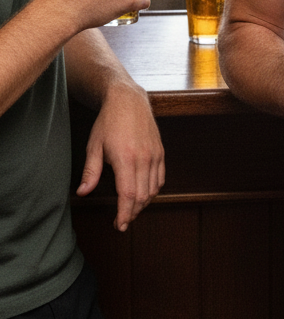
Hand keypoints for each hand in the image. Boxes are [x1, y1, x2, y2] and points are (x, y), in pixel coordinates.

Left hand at [76, 81, 164, 231]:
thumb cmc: (109, 121)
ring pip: (153, 189)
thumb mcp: (94, 145)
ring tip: (131, 209)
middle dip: (133, 212)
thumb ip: (90, 171)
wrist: (129, 99)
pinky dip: (153, 190)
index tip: (119, 225)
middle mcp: (144, 157)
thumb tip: (83, 192)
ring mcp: (154, 154)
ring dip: (143, 203)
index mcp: (126, 157)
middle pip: (142, 195)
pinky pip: (160, 177)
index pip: (128, 194)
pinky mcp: (160, 151)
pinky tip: (144, 193)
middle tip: (122, 221)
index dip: (125, 213)